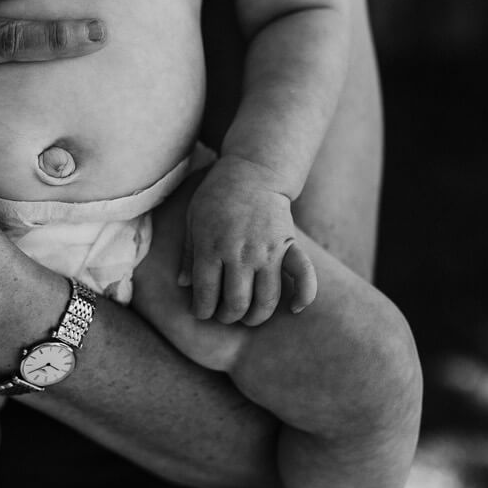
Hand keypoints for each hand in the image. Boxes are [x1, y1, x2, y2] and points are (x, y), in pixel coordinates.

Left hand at [178, 156, 317, 324]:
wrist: (253, 171)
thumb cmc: (217, 195)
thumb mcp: (193, 220)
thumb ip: (188, 254)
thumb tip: (184, 285)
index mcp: (211, 248)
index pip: (205, 294)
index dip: (202, 310)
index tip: (202, 311)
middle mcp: (240, 253)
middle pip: (236, 303)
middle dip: (228, 316)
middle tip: (225, 315)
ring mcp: (267, 251)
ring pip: (266, 299)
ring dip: (257, 316)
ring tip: (249, 317)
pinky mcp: (289, 245)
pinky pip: (303, 275)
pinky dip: (304, 295)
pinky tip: (295, 308)